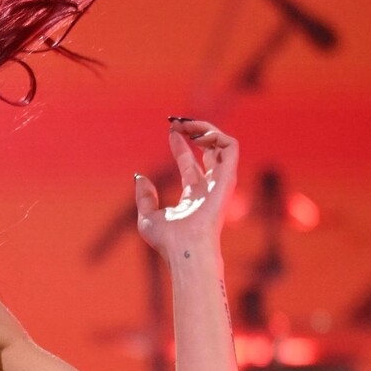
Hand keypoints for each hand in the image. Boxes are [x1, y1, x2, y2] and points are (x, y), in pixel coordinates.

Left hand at [134, 118, 238, 261]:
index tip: (170, 129)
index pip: (190, 163)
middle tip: (176, 121)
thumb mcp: (147, 217)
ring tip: (186, 124)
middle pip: (208, 150)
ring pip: (223, 145)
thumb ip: (144, 197)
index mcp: (194, 195)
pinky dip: (216, 135)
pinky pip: (231, 147)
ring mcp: (220, 182)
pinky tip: (198, 134)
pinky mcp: (227, 178)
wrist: (184, 249)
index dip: (181, 143)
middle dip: (195, 131)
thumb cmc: (168, 241)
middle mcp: (210, 187)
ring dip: (206, 128)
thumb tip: (139, 176)